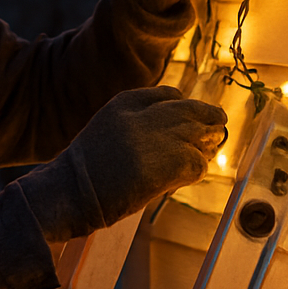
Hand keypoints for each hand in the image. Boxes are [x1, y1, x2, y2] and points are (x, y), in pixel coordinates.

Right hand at [18, 87, 226, 241]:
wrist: (68, 194)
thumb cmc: (84, 174)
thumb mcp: (106, 132)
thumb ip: (136, 125)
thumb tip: (178, 134)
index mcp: (124, 102)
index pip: (169, 94)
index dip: (184, 106)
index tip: (192, 118)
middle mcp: (143, 114)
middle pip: (191, 109)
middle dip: (209, 118)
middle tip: (219, 126)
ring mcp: (157, 137)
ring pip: (200, 134)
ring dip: (205, 146)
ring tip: (202, 155)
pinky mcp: (169, 162)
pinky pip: (199, 162)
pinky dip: (197, 171)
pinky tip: (187, 177)